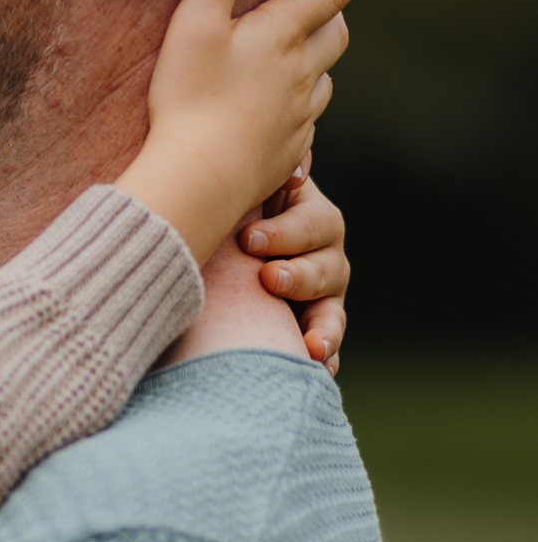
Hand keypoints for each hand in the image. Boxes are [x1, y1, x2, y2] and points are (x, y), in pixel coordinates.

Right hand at [117, 0, 378, 270]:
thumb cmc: (189, 97)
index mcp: (283, 35)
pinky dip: (300, 102)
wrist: (198, 178)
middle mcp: (303, 72)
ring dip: (318, 58)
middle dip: (335, 9)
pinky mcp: (290, 148)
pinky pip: (308, 118)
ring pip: (324, 77)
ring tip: (296, 54)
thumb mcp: (195, 22)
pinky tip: (277, 108)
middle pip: (337, 32)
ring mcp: (300, 115)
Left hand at [240, 160, 348, 372]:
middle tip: (266, 280)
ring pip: (333, 311)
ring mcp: (322, 293)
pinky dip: (323, 361)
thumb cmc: (221, 203)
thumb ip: (261, 173)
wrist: (208, 241)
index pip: (314, 223)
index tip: (247, 241)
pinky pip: (325, 346)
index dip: (285, 232)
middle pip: (329, 267)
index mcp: (307, 212)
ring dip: (323, 329)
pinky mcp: (311, 326)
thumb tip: (291, 167)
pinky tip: (315, 373)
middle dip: (299, 276)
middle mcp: (322, 252)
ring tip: (308, 346)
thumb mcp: (240, 184)